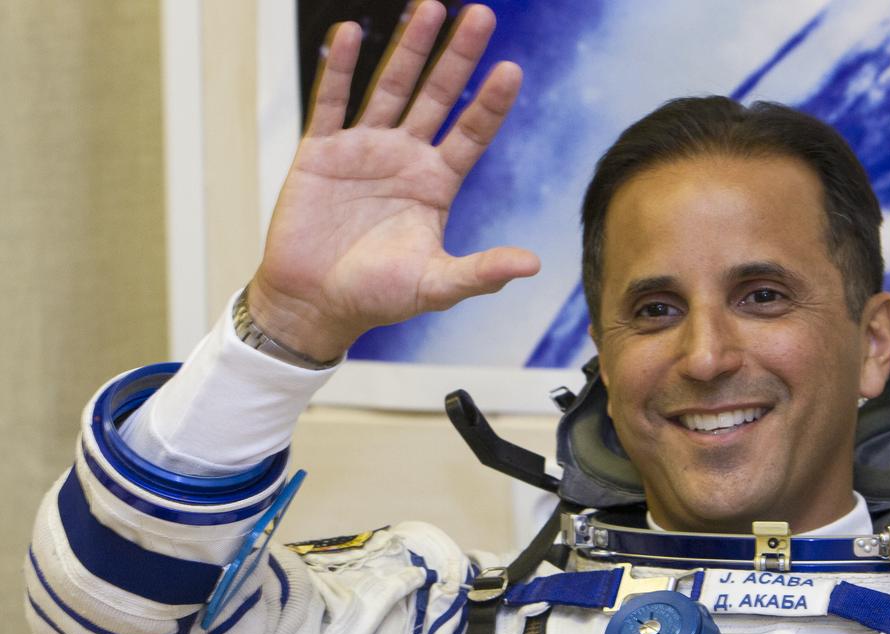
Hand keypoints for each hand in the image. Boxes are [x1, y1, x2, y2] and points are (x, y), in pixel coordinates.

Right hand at [248, 1, 539, 361]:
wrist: (313, 304)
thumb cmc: (376, 297)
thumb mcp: (435, 286)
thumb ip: (480, 272)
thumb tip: (532, 265)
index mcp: (435, 184)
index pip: (471, 133)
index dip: (490, 103)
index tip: (512, 70)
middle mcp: (404, 157)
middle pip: (437, 96)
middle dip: (458, 57)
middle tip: (481, 16)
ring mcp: (362, 149)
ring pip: (389, 87)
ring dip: (409, 49)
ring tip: (430, 8)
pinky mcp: (321, 152)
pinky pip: (331, 102)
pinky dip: (340, 68)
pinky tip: (352, 33)